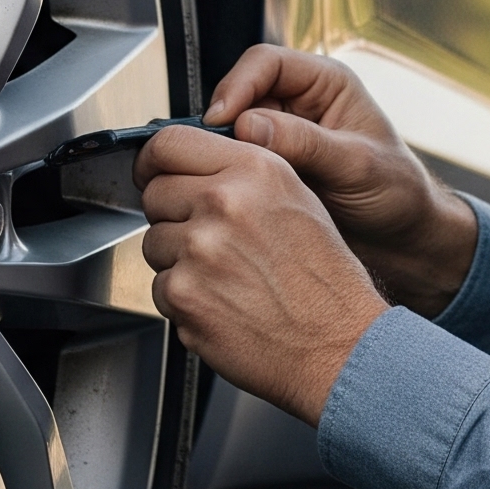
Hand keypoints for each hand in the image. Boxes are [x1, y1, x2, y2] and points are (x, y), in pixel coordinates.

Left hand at [135, 127, 387, 424]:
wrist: (338, 344)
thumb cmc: (325, 281)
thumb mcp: (297, 199)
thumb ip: (241, 174)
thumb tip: (191, 168)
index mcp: (254, 170)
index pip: (169, 144)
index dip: (153, 161)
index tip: (152, 172)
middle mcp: (224, 203)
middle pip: (155, 193)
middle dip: (172, 215)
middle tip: (208, 239)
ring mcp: (199, 249)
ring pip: (154, 242)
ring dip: (177, 260)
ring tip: (225, 276)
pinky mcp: (183, 294)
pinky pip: (159, 287)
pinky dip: (183, 299)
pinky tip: (222, 302)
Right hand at [198, 46, 478, 314]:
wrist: (403, 240)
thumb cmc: (397, 194)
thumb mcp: (357, 166)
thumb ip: (307, 144)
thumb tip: (248, 126)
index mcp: (325, 83)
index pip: (265, 62)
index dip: (237, 86)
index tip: (220, 120)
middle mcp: (298, 102)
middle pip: (238, 94)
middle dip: (221, 123)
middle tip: (209, 155)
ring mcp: (280, 136)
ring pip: (230, 131)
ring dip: (221, 152)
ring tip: (216, 178)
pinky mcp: (269, 168)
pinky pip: (234, 162)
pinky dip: (226, 175)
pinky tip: (225, 195)